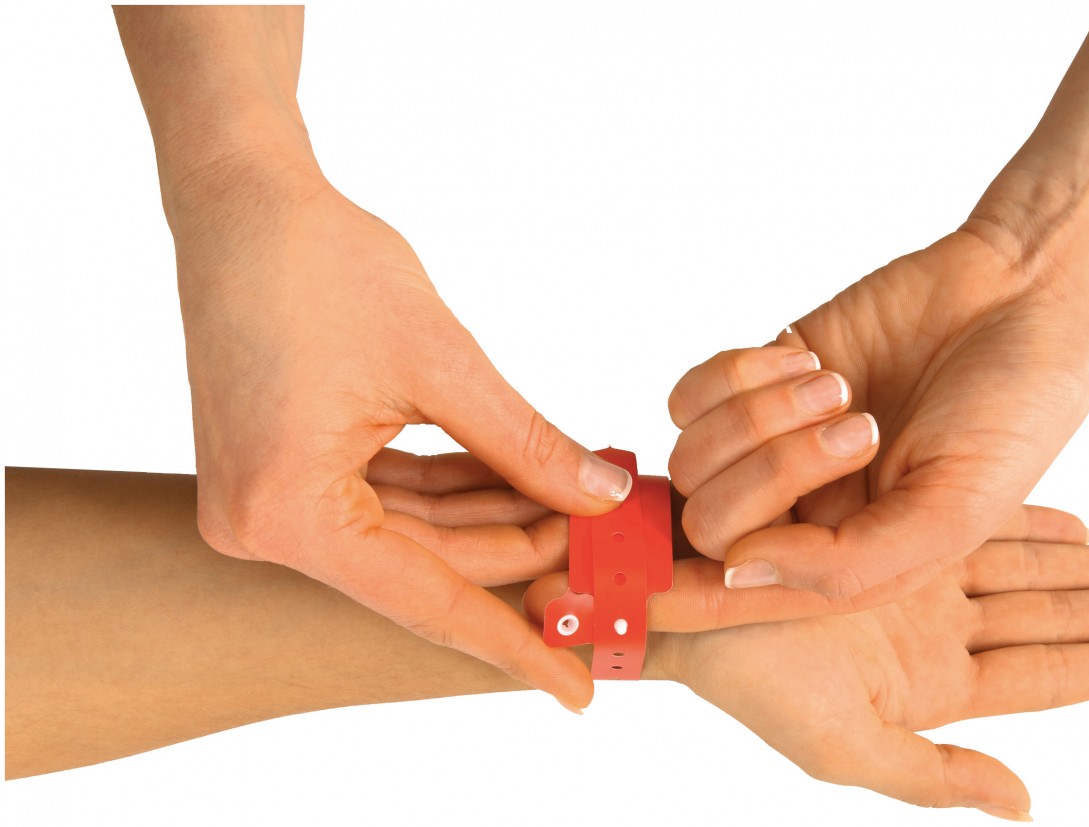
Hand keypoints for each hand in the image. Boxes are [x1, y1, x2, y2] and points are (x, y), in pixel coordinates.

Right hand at [171, 161, 630, 709]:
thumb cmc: (321, 266)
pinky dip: (457, 489)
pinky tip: (524, 480)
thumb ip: (525, 444)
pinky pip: (388, 499)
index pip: (429, 602)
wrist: (241, 199)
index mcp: (288, 513)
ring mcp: (270, 499)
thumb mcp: (442, 363)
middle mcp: (265, 526)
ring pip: (413, 533)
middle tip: (611, 548)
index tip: (579, 690)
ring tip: (582, 505)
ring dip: (497, 518)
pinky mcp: (285, 467)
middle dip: (523, 553)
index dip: (514, 644)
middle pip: (425, 567)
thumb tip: (600, 497)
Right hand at [526, 504, 1088, 817]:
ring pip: (1029, 566)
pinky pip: (977, 517)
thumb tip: (1024, 802)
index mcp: (931, 683)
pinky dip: (1031, 518)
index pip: (1047, 675)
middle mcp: (934, 627)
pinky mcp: (893, 523)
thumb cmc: (751, 676)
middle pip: (1053, 616)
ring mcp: (918, 574)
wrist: (684, 591)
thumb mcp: (844, 743)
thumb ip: (934, 775)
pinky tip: (1074, 519)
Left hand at [667, 231, 1088, 599]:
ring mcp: (775, 439)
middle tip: (859, 427)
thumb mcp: (952, 512)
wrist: (1024, 295)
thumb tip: (737, 573)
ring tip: (842, 387)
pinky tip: (810, 362)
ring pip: (691, 458)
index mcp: (846, 559)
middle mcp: (802, 508)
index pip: (740, 595)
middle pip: (709, 523)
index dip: (684, 600)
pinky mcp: (763, 372)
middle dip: (769, 476)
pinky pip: (690, 394)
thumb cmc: (1013, 412)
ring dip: (762, 418)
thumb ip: (848, 564)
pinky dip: (737, 377)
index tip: (644, 595)